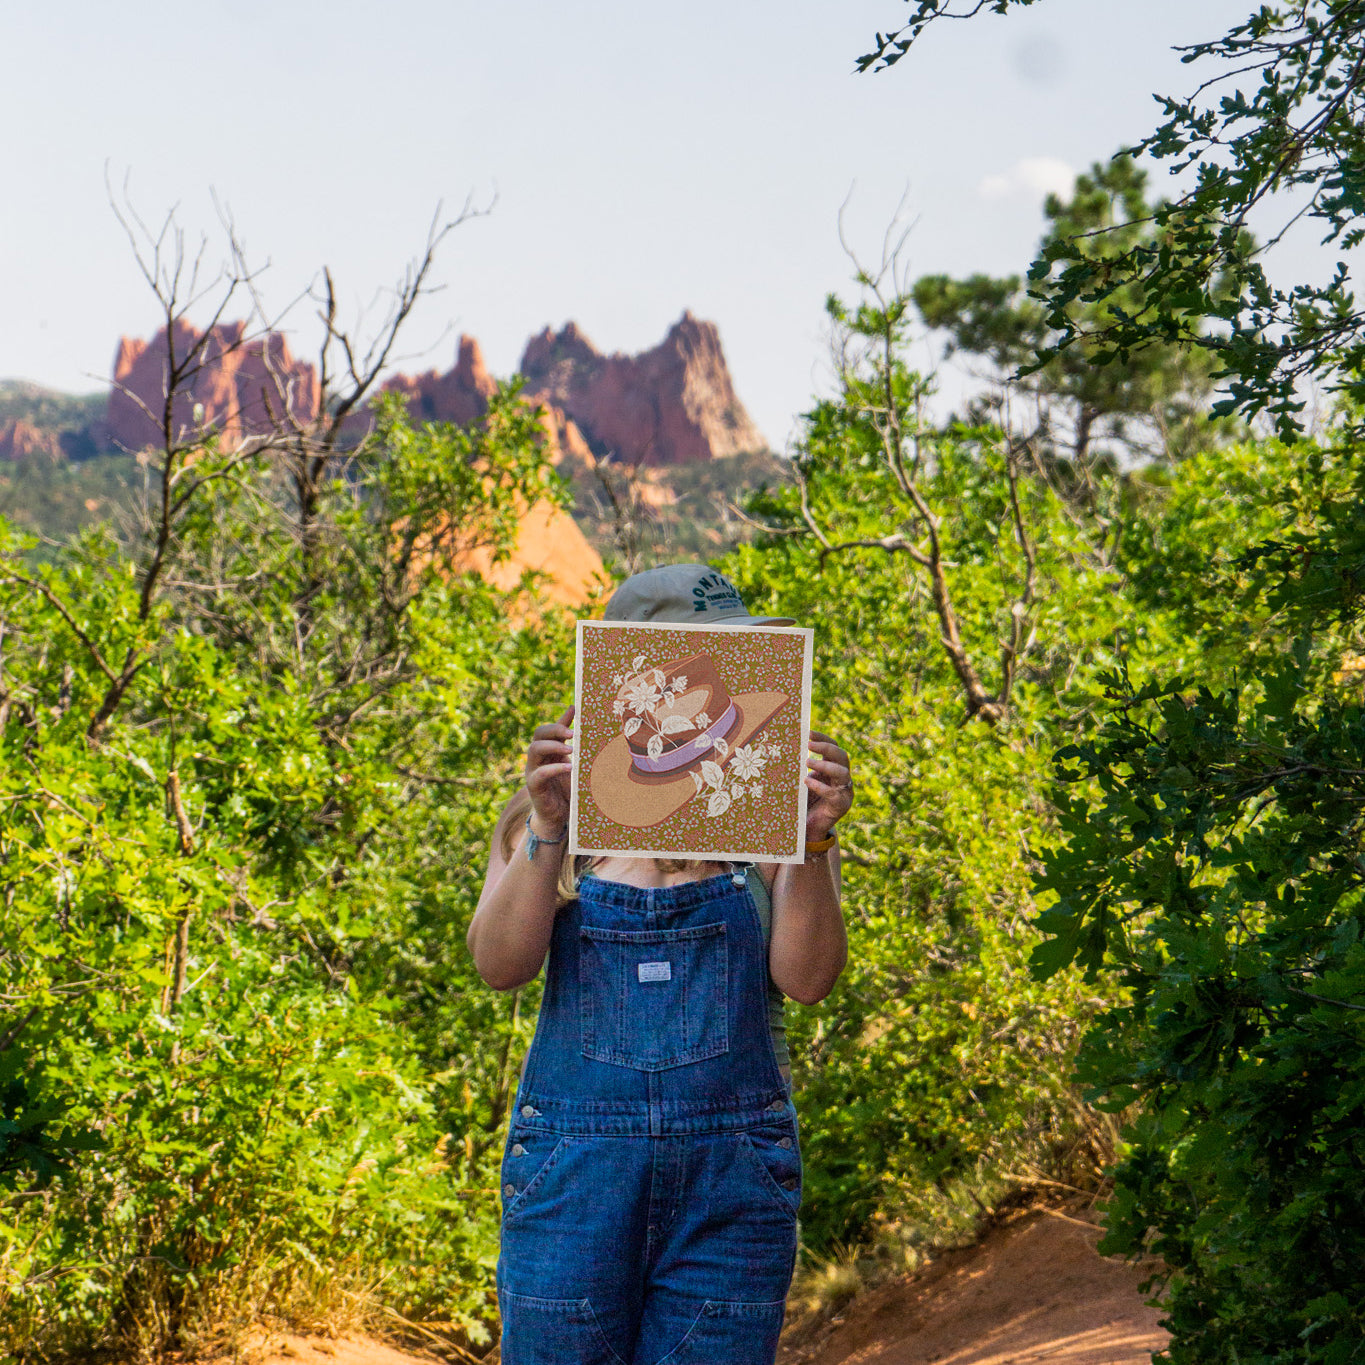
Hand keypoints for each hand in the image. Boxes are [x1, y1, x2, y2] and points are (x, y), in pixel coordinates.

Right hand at [525, 706, 574, 832]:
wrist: (559, 816)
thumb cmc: (568, 789)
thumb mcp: (576, 767)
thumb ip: (580, 751)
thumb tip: (596, 738)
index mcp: (549, 750)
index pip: (550, 728)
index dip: (561, 718)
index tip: (575, 709)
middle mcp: (538, 757)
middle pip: (539, 733)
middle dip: (555, 729)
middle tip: (572, 732)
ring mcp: (533, 770)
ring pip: (534, 749)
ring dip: (553, 746)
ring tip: (571, 749)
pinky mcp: (533, 785)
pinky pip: (539, 773)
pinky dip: (553, 768)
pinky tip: (568, 768)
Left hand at [805, 731, 851, 842]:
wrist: (809, 828)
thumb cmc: (804, 801)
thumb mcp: (802, 781)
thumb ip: (799, 768)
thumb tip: (784, 749)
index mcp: (833, 767)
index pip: (834, 747)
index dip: (823, 738)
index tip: (808, 732)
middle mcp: (842, 778)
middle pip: (842, 756)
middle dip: (825, 748)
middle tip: (808, 745)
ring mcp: (845, 792)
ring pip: (842, 773)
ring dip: (825, 765)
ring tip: (808, 763)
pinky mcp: (841, 806)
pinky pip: (834, 794)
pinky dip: (821, 787)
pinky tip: (808, 782)